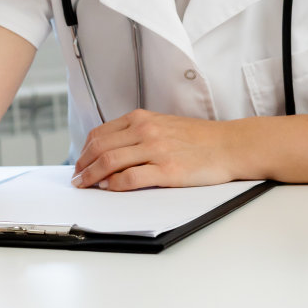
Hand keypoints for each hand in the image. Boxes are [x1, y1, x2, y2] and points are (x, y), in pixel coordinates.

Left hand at [71, 109, 238, 190]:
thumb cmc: (200, 138)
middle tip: (76, 179)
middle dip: (82, 165)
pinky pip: (131, 178)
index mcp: (141, 118)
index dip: (84, 151)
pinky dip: (114, 185)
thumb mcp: (163, 125)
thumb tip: (112, 150)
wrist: (230, 145)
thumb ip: (138, 133)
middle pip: (100, 148)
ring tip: (85, 186)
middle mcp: (145, 130)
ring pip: (110, 162)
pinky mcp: (167, 169)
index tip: (79, 163)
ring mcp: (156, 149)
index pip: (100, 134)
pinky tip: (108, 189)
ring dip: (92, 177)